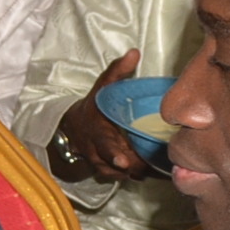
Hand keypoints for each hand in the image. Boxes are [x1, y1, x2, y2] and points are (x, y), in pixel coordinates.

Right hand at [57, 49, 150, 181]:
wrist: (73, 130)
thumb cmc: (93, 107)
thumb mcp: (101, 87)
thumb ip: (117, 71)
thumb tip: (134, 52)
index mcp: (96, 132)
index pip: (103, 144)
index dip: (112, 154)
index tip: (123, 160)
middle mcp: (97, 152)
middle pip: (114, 165)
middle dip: (129, 168)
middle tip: (144, 169)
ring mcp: (103, 164)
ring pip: (122, 174)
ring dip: (138, 171)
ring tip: (156, 168)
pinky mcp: (110, 172)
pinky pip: (127, 177)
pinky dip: (140, 175)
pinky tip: (155, 171)